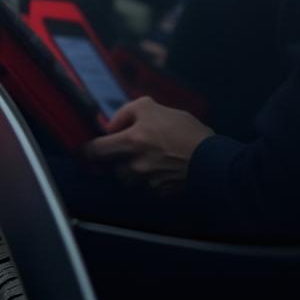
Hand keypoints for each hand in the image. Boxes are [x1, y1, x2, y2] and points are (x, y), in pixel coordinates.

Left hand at [83, 96, 212, 195]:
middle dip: (114, 160)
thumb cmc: (183, 130)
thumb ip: (126, 112)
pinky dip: (152, 178)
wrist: (214, 159)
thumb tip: (112, 125)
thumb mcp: (152, 107)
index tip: (86, 147)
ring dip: (133, 170)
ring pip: (130, 178)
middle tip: (123, 151)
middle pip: (112, 167)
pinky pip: (149, 186)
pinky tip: (164, 167)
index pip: (96, 150)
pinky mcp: (163, 192)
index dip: (88, 149)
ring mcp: (148, 181)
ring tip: (149, 158)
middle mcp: (135, 165)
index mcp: (130, 142)